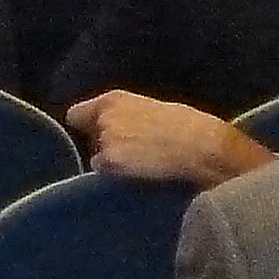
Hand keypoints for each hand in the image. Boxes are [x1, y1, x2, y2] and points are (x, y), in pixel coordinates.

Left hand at [69, 91, 269, 187]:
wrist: (201, 147)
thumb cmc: (190, 126)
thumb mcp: (154, 109)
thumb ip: (130, 117)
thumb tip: (123, 129)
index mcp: (115, 99)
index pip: (77, 115)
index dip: (86, 127)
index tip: (94, 134)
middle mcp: (104, 117)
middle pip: (89, 139)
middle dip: (104, 146)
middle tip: (131, 153)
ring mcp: (105, 141)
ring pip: (98, 159)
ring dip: (112, 164)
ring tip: (139, 167)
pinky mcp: (110, 163)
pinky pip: (106, 176)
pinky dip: (118, 179)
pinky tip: (138, 177)